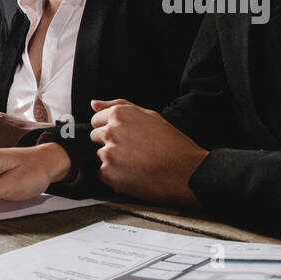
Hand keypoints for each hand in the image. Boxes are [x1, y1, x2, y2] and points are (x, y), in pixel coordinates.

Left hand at [90, 99, 205, 205]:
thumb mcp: (150, 116)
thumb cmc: (173, 145)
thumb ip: (118, 106)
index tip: (123, 136)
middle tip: (133, 150)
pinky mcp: (108, 173)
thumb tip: (94, 104)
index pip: (96, 120)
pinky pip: (103, 173)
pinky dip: (115, 175)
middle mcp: (111, 132)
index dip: (110, 128)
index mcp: (120, 115)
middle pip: (95, 137)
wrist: (187, 172)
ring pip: (101, 155)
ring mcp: (108, 153)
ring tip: (137, 162)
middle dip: (109, 143)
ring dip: (113, 160)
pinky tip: (134, 173)